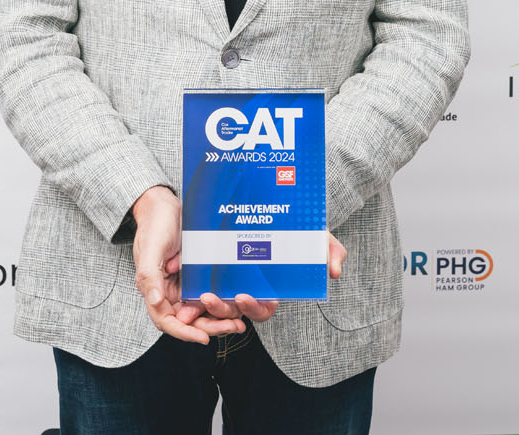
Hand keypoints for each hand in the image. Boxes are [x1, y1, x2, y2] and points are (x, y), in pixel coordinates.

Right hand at [131, 187, 244, 343]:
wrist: (164, 206)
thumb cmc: (154, 226)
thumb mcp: (150, 249)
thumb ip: (148, 276)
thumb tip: (155, 301)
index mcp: (155, 291)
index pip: (168, 321)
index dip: (185, 332)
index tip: (203, 337)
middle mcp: (170, 292)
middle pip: (189, 321)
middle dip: (210, 327)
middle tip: (232, 327)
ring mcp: (185, 285)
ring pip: (203, 312)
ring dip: (220, 319)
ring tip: (239, 322)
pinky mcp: (197, 276)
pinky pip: (210, 294)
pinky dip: (223, 302)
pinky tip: (239, 304)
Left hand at [179, 232, 346, 326]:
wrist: (276, 210)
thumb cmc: (299, 230)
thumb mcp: (317, 237)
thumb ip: (330, 251)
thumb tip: (336, 270)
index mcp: (272, 289)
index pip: (263, 308)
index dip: (253, 307)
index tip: (243, 296)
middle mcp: (250, 288)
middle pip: (235, 309)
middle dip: (222, 309)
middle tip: (210, 297)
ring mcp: (231, 280)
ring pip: (216, 301)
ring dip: (204, 304)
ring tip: (195, 294)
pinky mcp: (215, 268)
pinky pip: (203, 282)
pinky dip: (194, 285)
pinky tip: (182, 279)